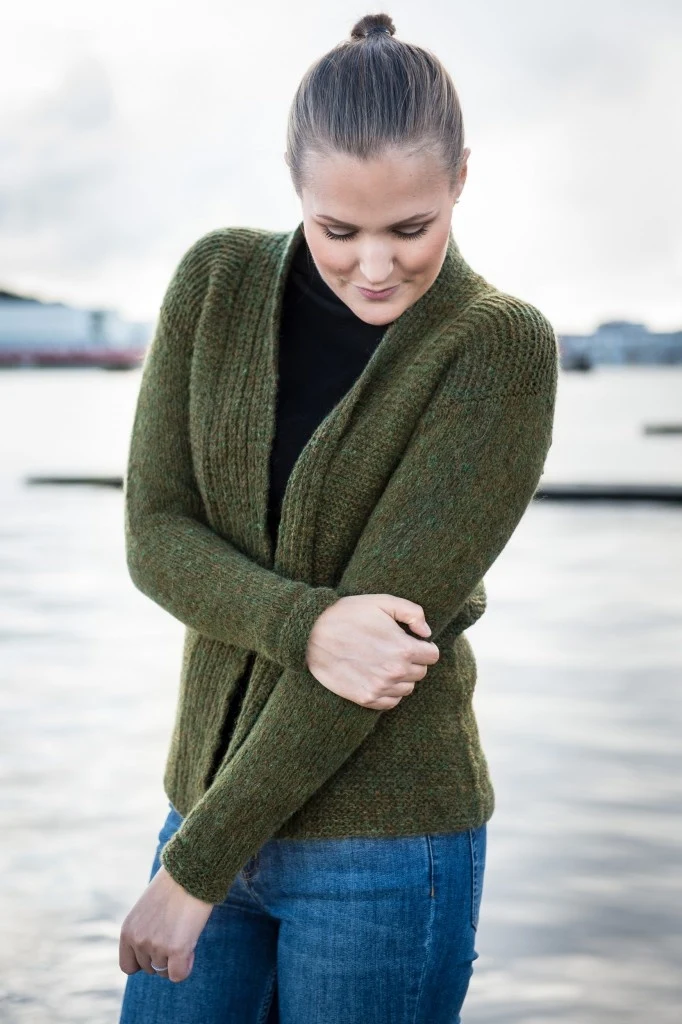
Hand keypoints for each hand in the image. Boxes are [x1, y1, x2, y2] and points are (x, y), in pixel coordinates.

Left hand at [119, 863, 213, 982]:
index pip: (128, 966)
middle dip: (163, 958)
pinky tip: (191, 950)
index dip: (144, 961)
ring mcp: (156, 946)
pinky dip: (185, 967)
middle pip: (149, 969)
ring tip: (184, 933)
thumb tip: (154, 959)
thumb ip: (144, 932)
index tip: (157, 949)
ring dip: (176, 959)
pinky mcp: (176, 949)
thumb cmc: (173, 887)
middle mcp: (138, 941)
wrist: (190, 871)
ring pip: (165, 971)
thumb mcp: (148, 910)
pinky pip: (178, 975)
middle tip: (176, 935)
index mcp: (127, 931)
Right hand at [306, 594, 439, 708]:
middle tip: (394, 649)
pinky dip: (389, 692)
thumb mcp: (382, 602)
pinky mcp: (365, 698)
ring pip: (407, 688)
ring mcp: (380, 688)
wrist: (311, 634)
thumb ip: (413, 613)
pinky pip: (391, 702)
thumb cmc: (348, 614)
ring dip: (401, 677)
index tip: (411, 640)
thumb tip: (426, 633)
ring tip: (383, 662)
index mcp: (403, 648)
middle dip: (412, 660)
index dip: (424, 645)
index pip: (432, 655)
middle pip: (420, 672)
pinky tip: (377, 676)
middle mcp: (395, 672)